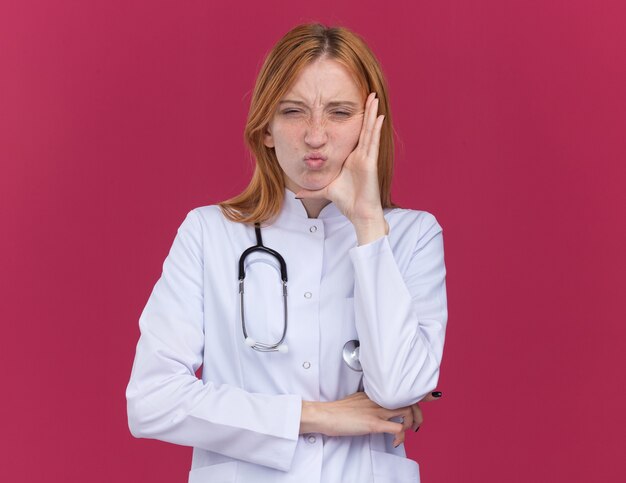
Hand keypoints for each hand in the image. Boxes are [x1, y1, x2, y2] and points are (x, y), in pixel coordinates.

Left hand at [295, 92, 385, 226]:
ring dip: (372, 114)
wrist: (359, 214)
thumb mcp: (325, 191)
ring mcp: (367, 158)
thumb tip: (298, 193)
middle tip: (369, 93)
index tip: (353, 104)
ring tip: (374, 97)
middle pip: (363, 128)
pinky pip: (373, 143)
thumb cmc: (346, 202)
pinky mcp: (370, 163)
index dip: (355, 119)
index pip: (353, 134)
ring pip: (370, 131)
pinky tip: (379, 116)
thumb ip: (313, 190)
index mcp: (351, 158)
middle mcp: (360, 155)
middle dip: (366, 110)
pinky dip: (376, 129)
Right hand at [300, 390, 441, 446]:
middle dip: (419, 413)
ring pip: (406, 412)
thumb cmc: (337, 411)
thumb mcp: (356, 400)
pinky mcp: (373, 423)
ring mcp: (376, 411)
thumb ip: (369, 402)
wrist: (324, 415)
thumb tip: (376, 409)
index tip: (432, 395)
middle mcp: (378, 399)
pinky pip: (397, 428)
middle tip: (417, 425)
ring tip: (408, 432)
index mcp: (374, 393)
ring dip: (412, 424)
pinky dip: (400, 437)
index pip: (400, 389)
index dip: (418, 392)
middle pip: (408, 400)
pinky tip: (395, 442)